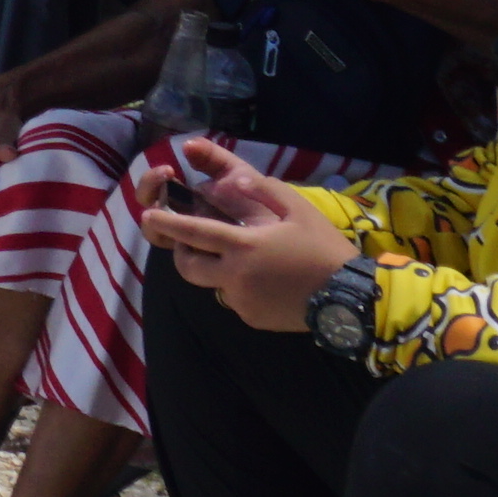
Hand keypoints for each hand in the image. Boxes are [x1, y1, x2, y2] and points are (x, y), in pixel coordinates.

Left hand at [141, 139, 351, 328]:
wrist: (350, 299)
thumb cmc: (323, 247)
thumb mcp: (297, 208)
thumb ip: (261, 188)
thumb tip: (230, 178)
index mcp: (244, 245)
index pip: (192, 232)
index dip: (166, 223)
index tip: (148, 216)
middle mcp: (235, 276)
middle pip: (187, 266)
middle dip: (181, 252)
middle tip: (191, 242)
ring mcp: (242, 301)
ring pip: (211, 283)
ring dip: (213, 269)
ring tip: (238, 258)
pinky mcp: (251, 319)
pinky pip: (234, 299)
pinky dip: (239, 287)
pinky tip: (265, 280)